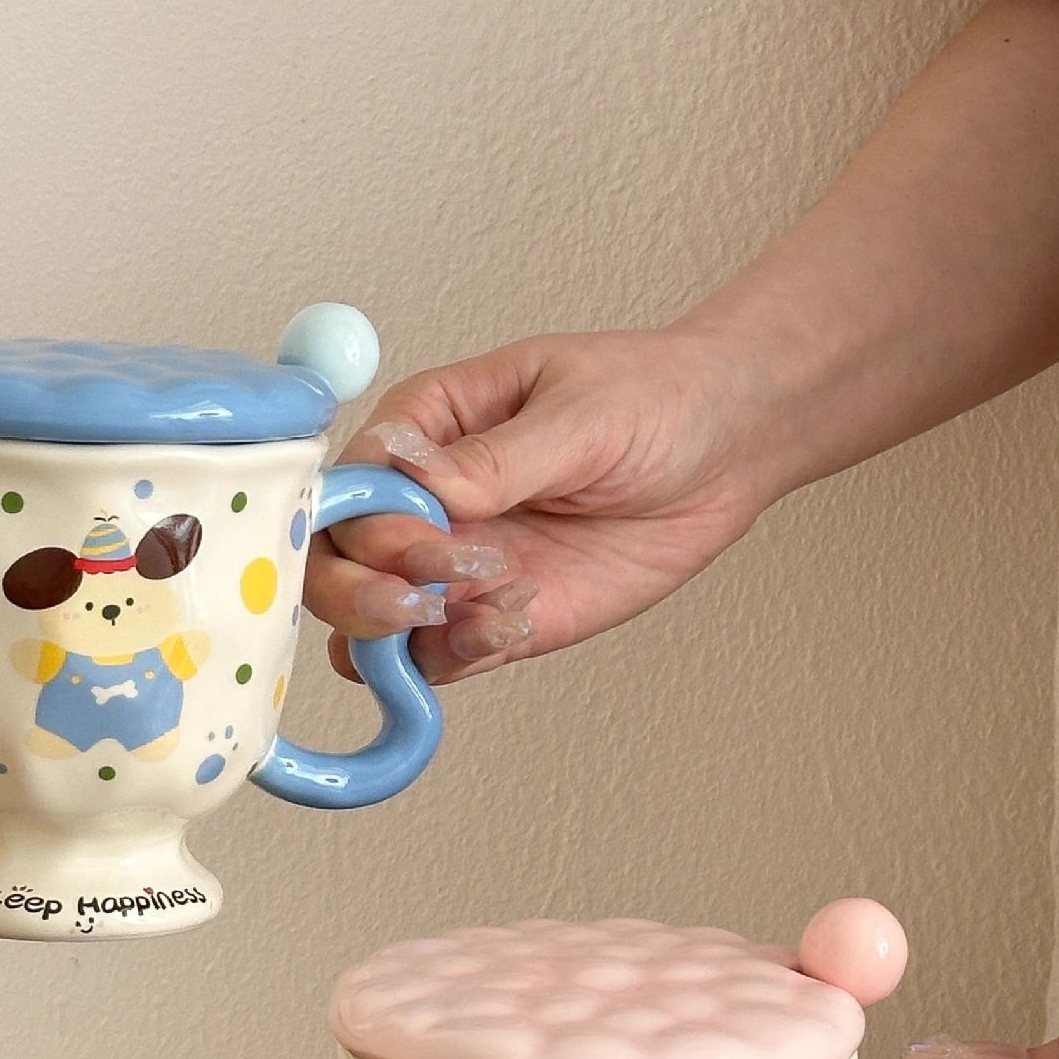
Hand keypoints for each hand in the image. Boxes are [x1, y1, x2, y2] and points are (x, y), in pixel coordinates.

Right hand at [304, 328, 767, 681]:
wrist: (726, 449)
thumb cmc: (653, 399)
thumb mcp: (578, 413)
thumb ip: (493, 457)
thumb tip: (411, 473)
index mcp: (422, 429)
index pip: (344, 489)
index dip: (364, 526)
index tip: (422, 539)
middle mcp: (421, 504)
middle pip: (333, 567)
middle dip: (364, 593)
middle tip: (428, 598)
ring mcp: (451, 568)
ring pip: (368, 627)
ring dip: (402, 637)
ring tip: (487, 613)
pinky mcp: (491, 618)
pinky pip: (436, 659)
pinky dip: (458, 655)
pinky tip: (517, 620)